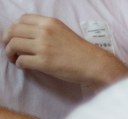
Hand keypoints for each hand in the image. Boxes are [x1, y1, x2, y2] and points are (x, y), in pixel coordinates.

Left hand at [4, 14, 127, 87]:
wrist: (94, 64)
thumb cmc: (80, 50)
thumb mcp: (63, 31)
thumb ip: (45, 30)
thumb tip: (24, 35)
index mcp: (50, 22)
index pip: (21, 19)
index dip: (14, 28)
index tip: (15, 36)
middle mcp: (45, 32)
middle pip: (13, 31)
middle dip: (6, 40)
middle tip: (10, 48)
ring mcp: (44, 47)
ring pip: (13, 45)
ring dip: (9, 53)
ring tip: (14, 58)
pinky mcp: (44, 62)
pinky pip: (21, 61)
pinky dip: (19, 64)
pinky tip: (25, 66)